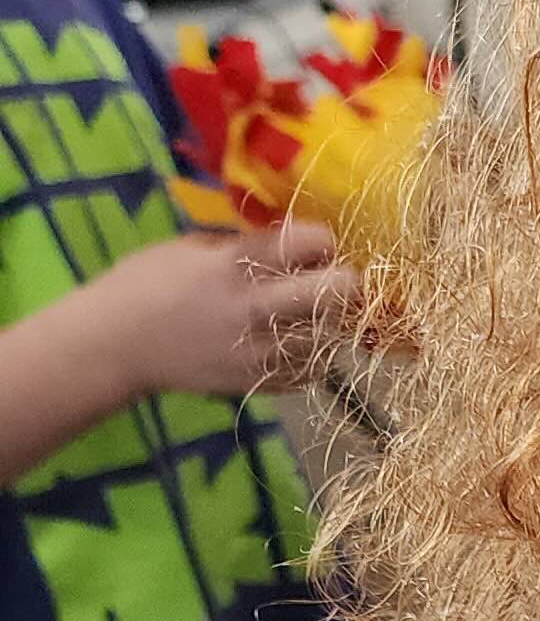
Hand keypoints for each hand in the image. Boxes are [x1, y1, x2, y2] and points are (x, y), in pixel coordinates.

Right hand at [96, 222, 355, 400]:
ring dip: (325, 321)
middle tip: (327, 279)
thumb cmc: (146, 284)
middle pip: (338, 291)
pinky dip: (310, 355)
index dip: (322, 239)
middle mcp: (255, 308)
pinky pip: (312, 370)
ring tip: (303, 313)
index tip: (314, 244)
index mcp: (234, 265)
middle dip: (342, 280)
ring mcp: (260, 351)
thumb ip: (245, 243)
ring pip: (331, 333)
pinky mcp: (259, 383)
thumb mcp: (191, 246)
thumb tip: (292, 238)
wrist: (115, 346)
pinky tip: (289, 343)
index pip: (310, 242)